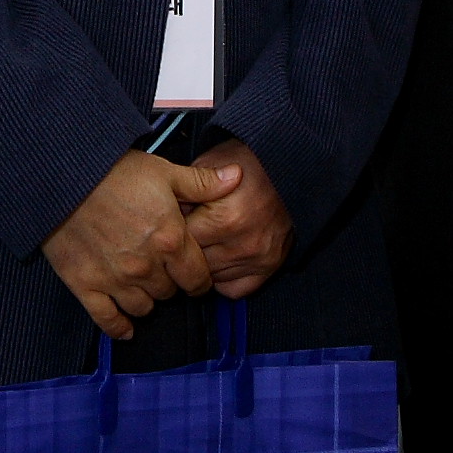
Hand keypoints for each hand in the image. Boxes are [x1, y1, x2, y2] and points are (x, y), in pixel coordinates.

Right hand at [41, 150, 210, 337]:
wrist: (63, 176)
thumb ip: (202, 183)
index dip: (198, 277)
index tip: (192, 273)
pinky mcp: (86, 285)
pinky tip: (126, 328)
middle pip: (170, 294)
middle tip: (161, 270)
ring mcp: (115, 280)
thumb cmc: (114, 171)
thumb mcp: (163, 171)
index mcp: (170, 240)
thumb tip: (237, 177)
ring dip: (146, 299)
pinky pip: (108, 319)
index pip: (198, 279)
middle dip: (169, 283)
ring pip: (144, 308)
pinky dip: (119, 327)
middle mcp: (146, 267)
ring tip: (141, 285)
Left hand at [176, 137, 292, 298]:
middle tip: (183, 233)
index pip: (180, 242)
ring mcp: (256, 259)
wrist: (290, 168)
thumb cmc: (248, 163)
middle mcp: (241, 244)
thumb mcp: (210, 164)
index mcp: (224, 218)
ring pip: (209, 279)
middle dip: (184, 249)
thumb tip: (161, 214)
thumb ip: (183, 191)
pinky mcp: (268, 267)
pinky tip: (217, 258)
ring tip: (201, 242)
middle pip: (193, 264)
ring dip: (200, 264)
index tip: (168, 222)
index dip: (170, 230)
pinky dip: (221, 278)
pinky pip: (233, 289)